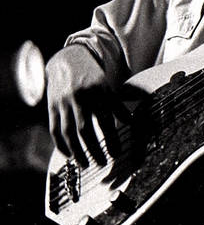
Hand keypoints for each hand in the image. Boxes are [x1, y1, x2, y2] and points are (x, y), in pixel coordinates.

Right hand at [46, 44, 122, 167]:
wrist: (68, 60)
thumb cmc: (92, 76)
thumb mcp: (107, 86)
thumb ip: (116, 104)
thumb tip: (130, 122)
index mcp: (98, 92)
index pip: (105, 119)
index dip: (111, 138)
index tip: (117, 153)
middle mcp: (80, 97)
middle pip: (85, 128)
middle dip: (94, 148)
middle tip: (102, 163)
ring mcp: (64, 102)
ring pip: (68, 131)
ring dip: (77, 151)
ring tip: (85, 164)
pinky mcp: (52, 106)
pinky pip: (55, 129)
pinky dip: (61, 144)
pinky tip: (69, 155)